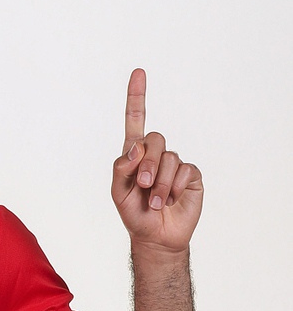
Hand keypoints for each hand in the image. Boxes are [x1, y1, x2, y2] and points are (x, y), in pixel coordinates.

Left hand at [111, 69, 201, 253]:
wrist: (155, 237)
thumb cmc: (134, 214)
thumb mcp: (118, 194)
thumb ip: (121, 168)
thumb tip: (135, 147)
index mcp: (135, 154)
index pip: (136, 120)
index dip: (137, 97)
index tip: (138, 73)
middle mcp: (156, 154)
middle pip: (155, 138)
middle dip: (148, 163)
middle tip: (144, 185)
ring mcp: (175, 163)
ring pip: (170, 158)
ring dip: (161, 184)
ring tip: (155, 203)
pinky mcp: (191, 175)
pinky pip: (185, 171)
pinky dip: (174, 188)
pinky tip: (171, 201)